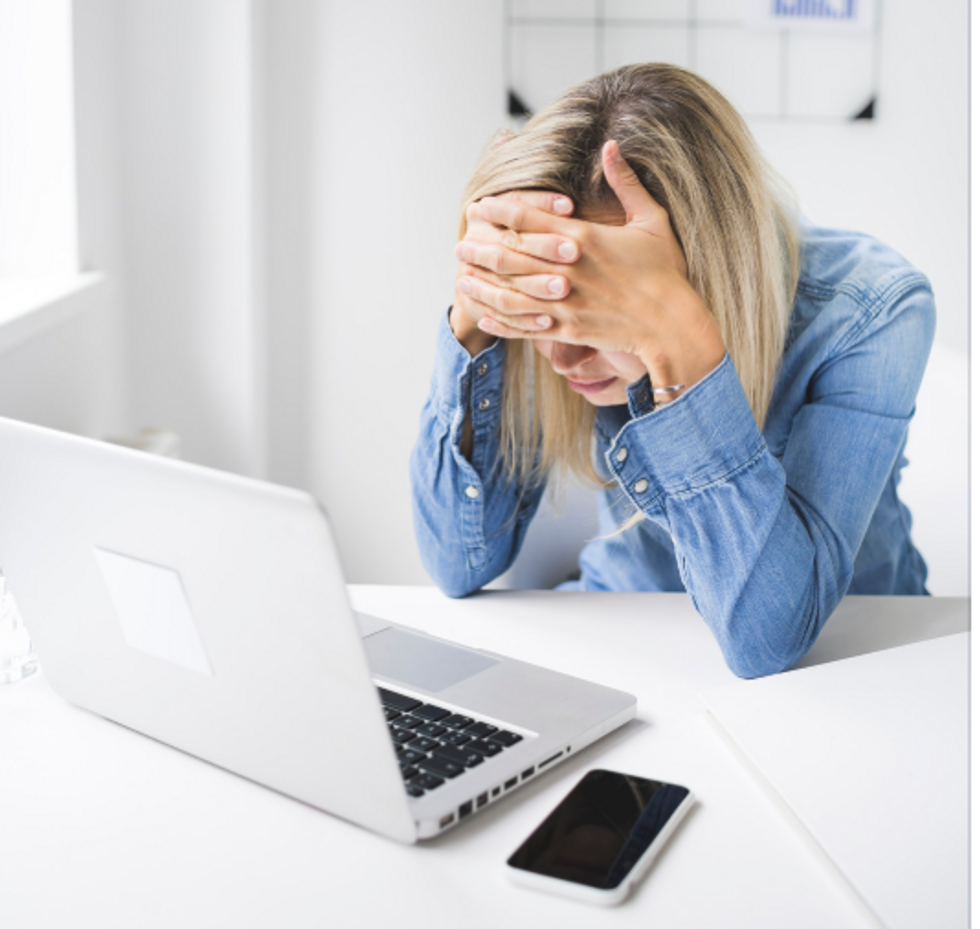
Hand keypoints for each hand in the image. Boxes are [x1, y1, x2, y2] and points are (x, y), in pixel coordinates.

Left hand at [456, 141, 725, 391]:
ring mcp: (565, 303)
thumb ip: (626, 183)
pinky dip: (502, 322)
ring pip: (510, 293)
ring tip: (461, 279)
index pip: (529, 218)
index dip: (499, 211)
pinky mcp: (567, 331)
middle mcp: (567, 270)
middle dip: (481, 248)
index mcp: (583, 238)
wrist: (672, 324)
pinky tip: (484, 316)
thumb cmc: (665, 271)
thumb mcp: (651, 220)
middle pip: (510, 254)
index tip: (480, 207)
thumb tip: (612, 145)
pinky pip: (525, 326)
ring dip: (482, 286)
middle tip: (460, 243)